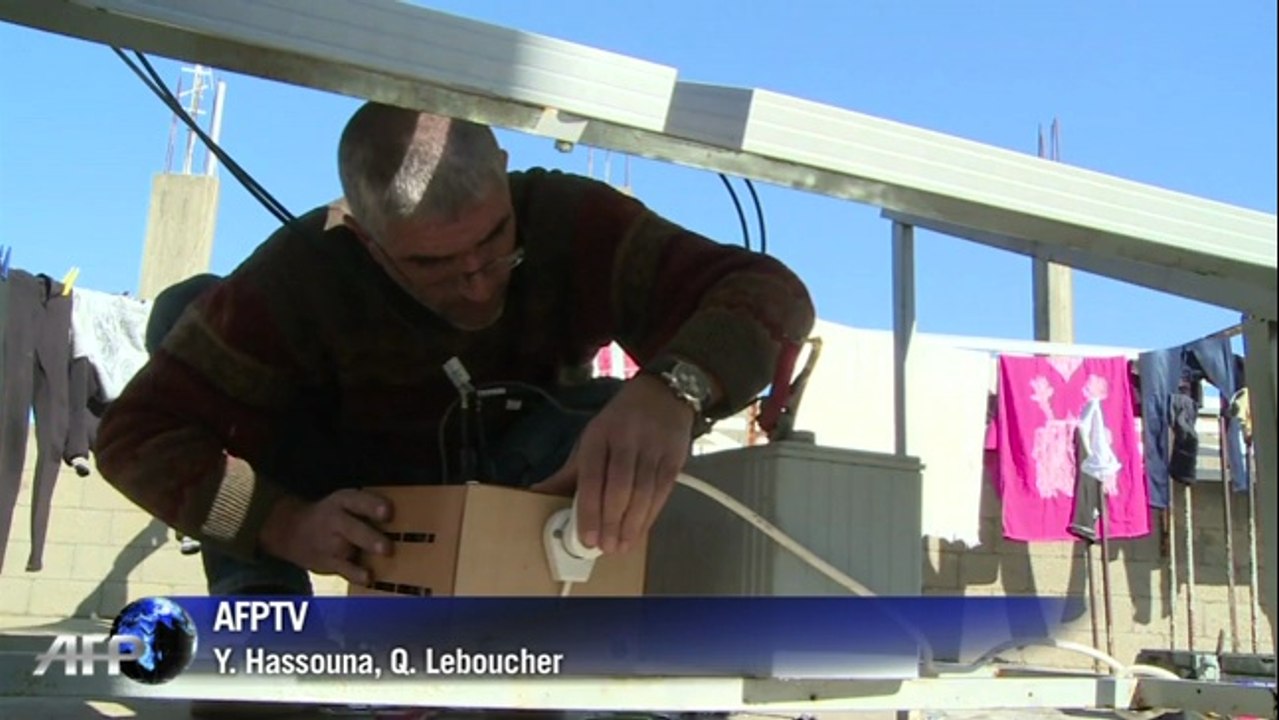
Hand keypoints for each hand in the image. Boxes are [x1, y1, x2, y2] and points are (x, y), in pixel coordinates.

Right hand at [258, 489, 392, 585]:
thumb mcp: (345, 502)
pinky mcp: (328, 561)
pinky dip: (355, 574)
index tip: (388, 512)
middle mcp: (335, 521)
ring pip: (347, 550)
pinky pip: (343, 569)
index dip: (373, 506)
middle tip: (387, 547)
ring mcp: (330, 543)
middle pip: (352, 528)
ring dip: (365, 555)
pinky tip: (368, 577)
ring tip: (384, 557)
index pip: (358, 501)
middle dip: (369, 537)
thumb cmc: (332, 515)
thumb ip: (369, 507)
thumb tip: (406, 517)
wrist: (293, 530)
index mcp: (343, 501)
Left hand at [532, 374, 694, 553]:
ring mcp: (653, 448)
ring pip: (643, 493)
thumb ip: (569, 472)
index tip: (587, 537)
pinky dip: (651, 516)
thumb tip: (537, 493)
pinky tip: (640, 531)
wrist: (662, 394)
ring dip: (632, 524)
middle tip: (605, 547)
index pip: (592, 477)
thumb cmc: (619, 423)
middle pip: (619, 487)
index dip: (589, 510)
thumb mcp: (590, 439)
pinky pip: (662, 492)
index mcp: (599, 436)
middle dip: (611, 521)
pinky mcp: (674, 457)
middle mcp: (627, 440)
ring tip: (621, 546)